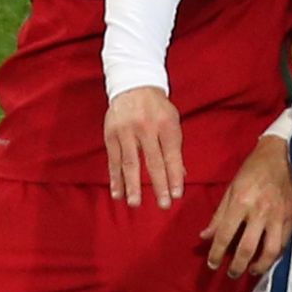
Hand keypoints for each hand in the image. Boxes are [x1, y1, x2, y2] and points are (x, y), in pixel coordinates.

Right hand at [105, 85, 182, 207]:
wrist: (133, 85)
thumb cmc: (156, 108)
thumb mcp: (172, 122)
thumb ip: (175, 148)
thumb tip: (179, 176)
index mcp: (166, 125)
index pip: (172, 156)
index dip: (174, 177)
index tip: (176, 195)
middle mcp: (146, 128)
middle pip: (153, 162)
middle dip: (159, 185)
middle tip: (163, 205)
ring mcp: (127, 132)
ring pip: (130, 163)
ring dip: (132, 185)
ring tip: (135, 203)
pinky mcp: (111, 135)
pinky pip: (114, 160)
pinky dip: (115, 178)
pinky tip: (118, 193)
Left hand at [202, 136, 291, 277]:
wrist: (284, 155)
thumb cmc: (253, 169)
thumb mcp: (231, 188)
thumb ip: (219, 215)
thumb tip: (205, 236)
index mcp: (240, 203)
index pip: (224, 236)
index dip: (216, 254)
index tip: (212, 265)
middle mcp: (259, 212)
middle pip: (246, 249)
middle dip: (237, 267)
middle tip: (231, 274)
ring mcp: (278, 216)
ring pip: (269, 251)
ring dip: (259, 266)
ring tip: (251, 271)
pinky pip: (283, 242)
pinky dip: (275, 255)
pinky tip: (267, 258)